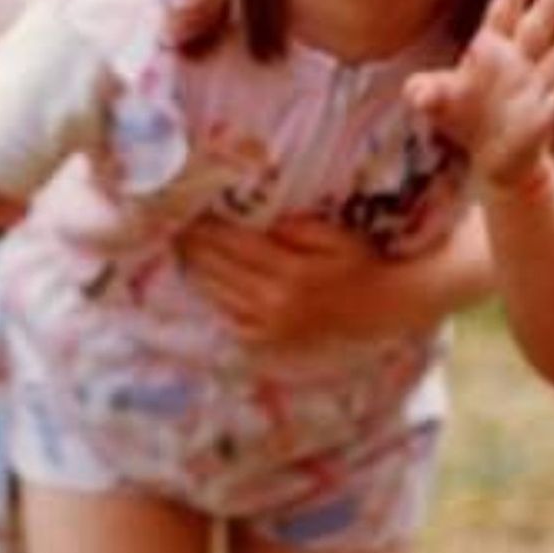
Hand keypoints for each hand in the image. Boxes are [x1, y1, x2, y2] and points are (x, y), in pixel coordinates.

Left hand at [180, 213, 374, 345]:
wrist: (381, 307)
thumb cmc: (359, 263)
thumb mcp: (335, 236)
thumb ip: (297, 228)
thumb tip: (261, 222)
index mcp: (292, 271)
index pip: (236, 244)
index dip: (209, 228)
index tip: (189, 211)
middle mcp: (275, 301)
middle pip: (221, 269)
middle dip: (195, 247)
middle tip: (172, 228)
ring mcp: (271, 325)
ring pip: (220, 295)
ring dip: (197, 271)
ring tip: (181, 250)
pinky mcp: (271, 340)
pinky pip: (232, 320)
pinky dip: (214, 300)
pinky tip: (205, 283)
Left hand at [404, 0, 553, 190]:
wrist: (492, 158)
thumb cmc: (467, 118)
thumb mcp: (438, 102)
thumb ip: (426, 92)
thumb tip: (415, 94)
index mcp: (491, 49)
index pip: (505, 8)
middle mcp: (519, 61)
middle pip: (541, 21)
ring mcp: (535, 87)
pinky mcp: (544, 117)